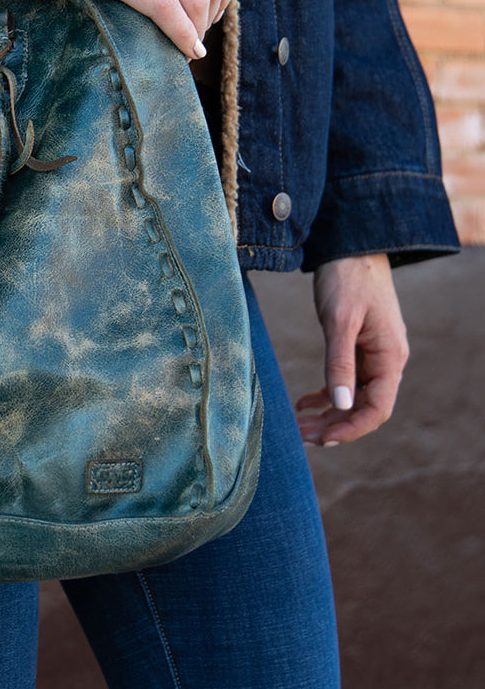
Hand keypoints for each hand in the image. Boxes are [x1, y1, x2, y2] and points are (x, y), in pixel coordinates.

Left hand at [295, 253, 408, 446]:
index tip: (322, 440)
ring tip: (298, 426)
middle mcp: (386, 361)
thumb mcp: (339, 322)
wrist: (351, 248)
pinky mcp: (357, 347)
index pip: (376, 409)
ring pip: (352, 397)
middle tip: (300, 437)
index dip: (350, 429)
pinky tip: (303, 403)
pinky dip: (325, 394)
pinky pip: (345, 381)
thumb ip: (339, 363)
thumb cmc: (347, 280)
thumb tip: (339, 405)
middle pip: (364, 408)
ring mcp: (373, 355)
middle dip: (334, 426)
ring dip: (328, 414)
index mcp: (390, 358)